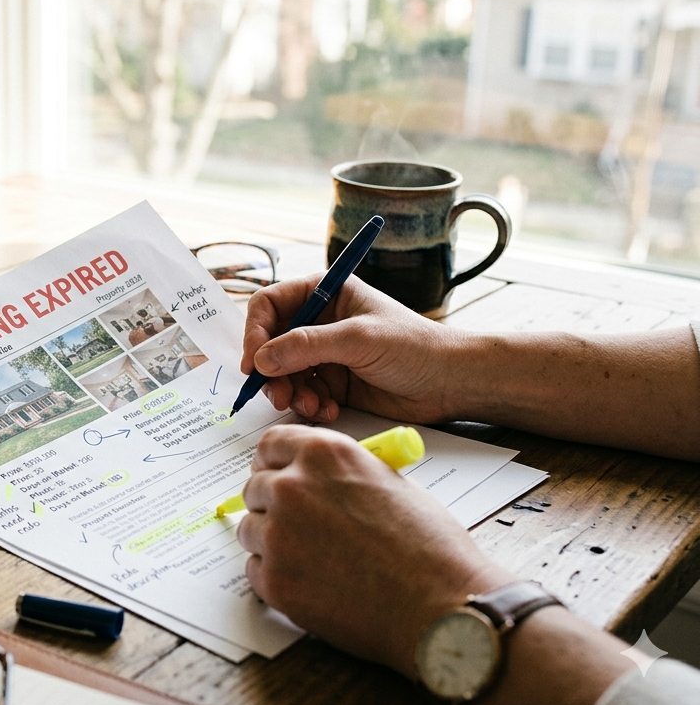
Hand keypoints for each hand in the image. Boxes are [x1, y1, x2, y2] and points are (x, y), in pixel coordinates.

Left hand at [236, 425, 516, 677]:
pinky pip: (256, 569)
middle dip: (273, 504)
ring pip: (251, 529)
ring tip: (317, 559)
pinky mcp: (274, 580)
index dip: (275, 464)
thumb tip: (313, 477)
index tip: (279, 476)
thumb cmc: (429, 547)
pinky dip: (277, 576)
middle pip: (255, 487)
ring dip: (273, 541)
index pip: (270, 445)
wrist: (442, 606)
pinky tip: (314, 583)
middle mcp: (292, 487)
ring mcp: (278, 535)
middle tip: (301, 526)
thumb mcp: (389, 482)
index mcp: (324, 454)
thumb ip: (341, 473)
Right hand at [240, 275, 459, 422]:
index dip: (256, 332)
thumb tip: (262, 360)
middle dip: (271, 372)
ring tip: (311, 406)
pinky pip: (302, 394)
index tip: (254, 362)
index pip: (269, 305)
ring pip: (283, 373)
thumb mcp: (358, 339)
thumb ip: (306, 346)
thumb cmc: (415, 347)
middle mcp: (319, 321)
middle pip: (270, 343)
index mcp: (325, 293)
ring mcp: (324, 353)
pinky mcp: (332, 383)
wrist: (450, 383)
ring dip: (290, 393)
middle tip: (278, 395)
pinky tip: (329, 411)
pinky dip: (309, 405)